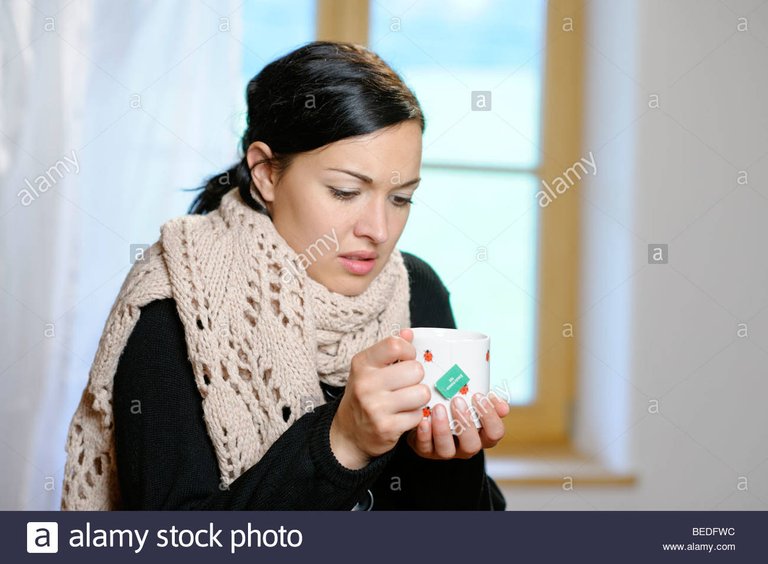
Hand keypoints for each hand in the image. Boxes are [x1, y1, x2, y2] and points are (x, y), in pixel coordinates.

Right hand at [330, 328, 429, 468]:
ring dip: (418, 398)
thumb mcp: (370, 369)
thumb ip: (390, 350)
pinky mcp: (387, 427)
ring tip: (406, 401)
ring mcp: (375, 407)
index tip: (406, 360)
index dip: (409, 352)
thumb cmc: (363, 396)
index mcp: (362, 364)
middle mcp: (366, 384)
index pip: (395, 345)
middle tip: (406, 385)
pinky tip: (401, 416)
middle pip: (415, 370)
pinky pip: (418, 415)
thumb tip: (409, 332)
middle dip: (417, 378)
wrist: (348, 433)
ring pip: (422, 393)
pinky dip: (414, 417)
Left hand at [406, 392, 509, 459]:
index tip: (479, 396)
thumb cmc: (458, 407)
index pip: (495, 433)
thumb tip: (501, 403)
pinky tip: (424, 420)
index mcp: (483, 435)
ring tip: (438, 409)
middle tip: (457, 401)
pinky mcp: (427, 451)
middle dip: (466, 423)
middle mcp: (466, 447)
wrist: (431, 416)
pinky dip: (424, 434)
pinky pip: (425, 448)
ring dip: (443, 429)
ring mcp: (447, 451)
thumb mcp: (475, 403)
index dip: (490, 417)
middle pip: (472, 445)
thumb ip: (489, 402)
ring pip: (447, 450)